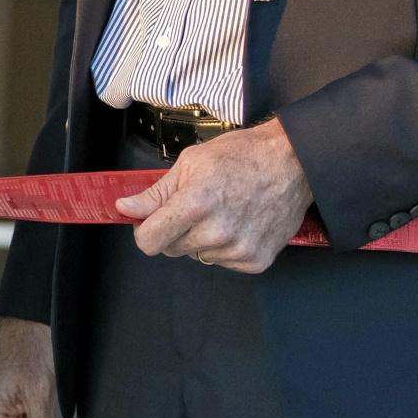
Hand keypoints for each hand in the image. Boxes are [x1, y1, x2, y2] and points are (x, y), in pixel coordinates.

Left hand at [115, 118, 312, 274]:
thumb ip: (155, 193)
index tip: (150, 220)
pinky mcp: (256, 261)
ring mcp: (238, 250)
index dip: (144, 230)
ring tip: (223, 210)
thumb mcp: (190, 163)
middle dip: (175, 230)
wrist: (293, 163)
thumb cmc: (242, 156)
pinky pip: (223, 262)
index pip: (149, 241)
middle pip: (171, 249)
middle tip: (196, 206)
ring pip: (197, 255)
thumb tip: (124, 208)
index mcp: (196, 204)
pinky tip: (239, 222)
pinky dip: (225, 247)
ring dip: (202, 238)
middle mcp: (217, 232)